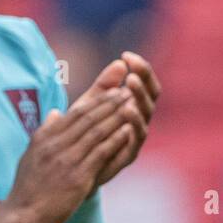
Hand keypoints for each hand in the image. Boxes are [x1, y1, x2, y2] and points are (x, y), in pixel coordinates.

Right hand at [5, 81, 136, 222]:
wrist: (23, 214)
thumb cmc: (28, 186)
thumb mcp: (31, 154)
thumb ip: (46, 132)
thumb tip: (57, 112)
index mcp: (44, 138)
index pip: (75, 113)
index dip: (97, 100)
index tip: (113, 90)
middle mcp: (55, 145)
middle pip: (87, 118)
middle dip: (110, 103)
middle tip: (127, 91)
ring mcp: (66, 160)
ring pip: (96, 132)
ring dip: (116, 117)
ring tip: (132, 106)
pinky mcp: (77, 177)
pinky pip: (100, 153)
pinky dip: (115, 140)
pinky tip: (128, 131)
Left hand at [93, 51, 159, 186]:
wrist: (72, 167)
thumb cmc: (84, 132)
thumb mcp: (91, 104)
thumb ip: (104, 85)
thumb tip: (119, 63)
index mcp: (132, 105)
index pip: (144, 83)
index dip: (141, 69)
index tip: (127, 55)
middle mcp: (138, 120)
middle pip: (150, 97)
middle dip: (143, 82)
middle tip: (133, 71)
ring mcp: (135, 137)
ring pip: (145, 116)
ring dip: (139, 100)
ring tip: (130, 86)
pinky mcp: (128, 154)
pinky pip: (135, 139)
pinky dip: (134, 125)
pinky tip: (128, 112)